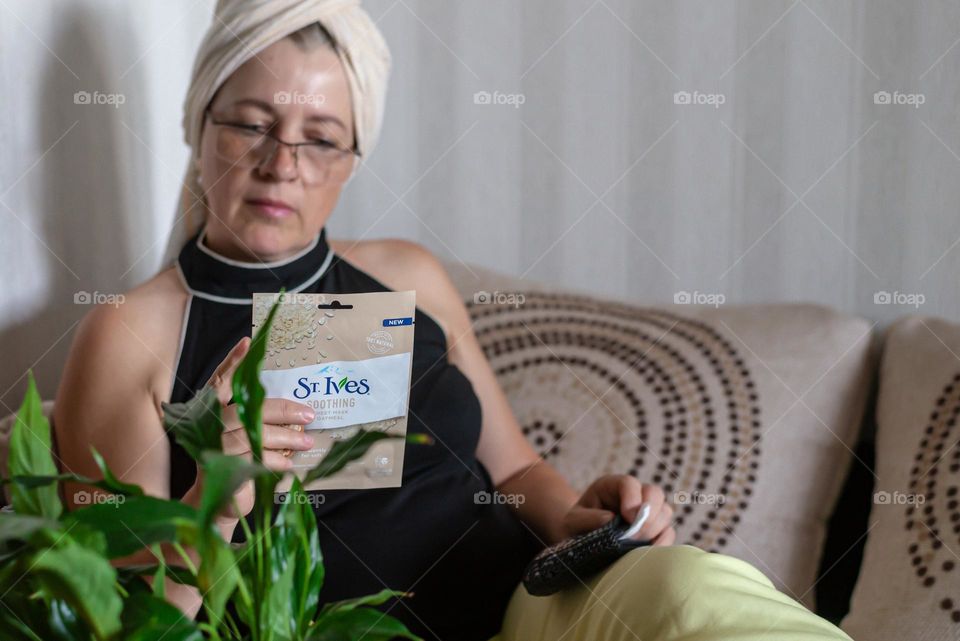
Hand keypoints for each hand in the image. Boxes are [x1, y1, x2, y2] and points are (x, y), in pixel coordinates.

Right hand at [186, 337, 316, 523]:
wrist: (221, 502)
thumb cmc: (238, 461)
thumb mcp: (248, 435)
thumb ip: (261, 418)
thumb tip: (298, 408)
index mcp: (211, 411)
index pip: (220, 381)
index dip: (233, 362)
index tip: (248, 343)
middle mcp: (209, 425)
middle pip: (247, 410)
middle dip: (282, 411)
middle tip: (309, 414)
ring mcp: (213, 448)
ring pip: (253, 435)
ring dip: (285, 439)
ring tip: (307, 441)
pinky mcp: (221, 470)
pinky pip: (254, 460)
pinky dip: (275, 462)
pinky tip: (289, 464)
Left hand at [560, 474, 675, 544]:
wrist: (581, 543)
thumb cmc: (576, 529)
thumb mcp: (572, 522)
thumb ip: (587, 519)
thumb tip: (611, 519)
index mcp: (611, 486)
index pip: (629, 483)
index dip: (633, 498)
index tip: (628, 517)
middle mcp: (634, 495)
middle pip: (654, 493)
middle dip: (649, 514)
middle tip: (635, 535)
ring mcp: (647, 512)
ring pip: (665, 511)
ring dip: (655, 529)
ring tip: (638, 546)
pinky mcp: (655, 530)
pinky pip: (668, 532)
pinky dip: (663, 542)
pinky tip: (650, 552)